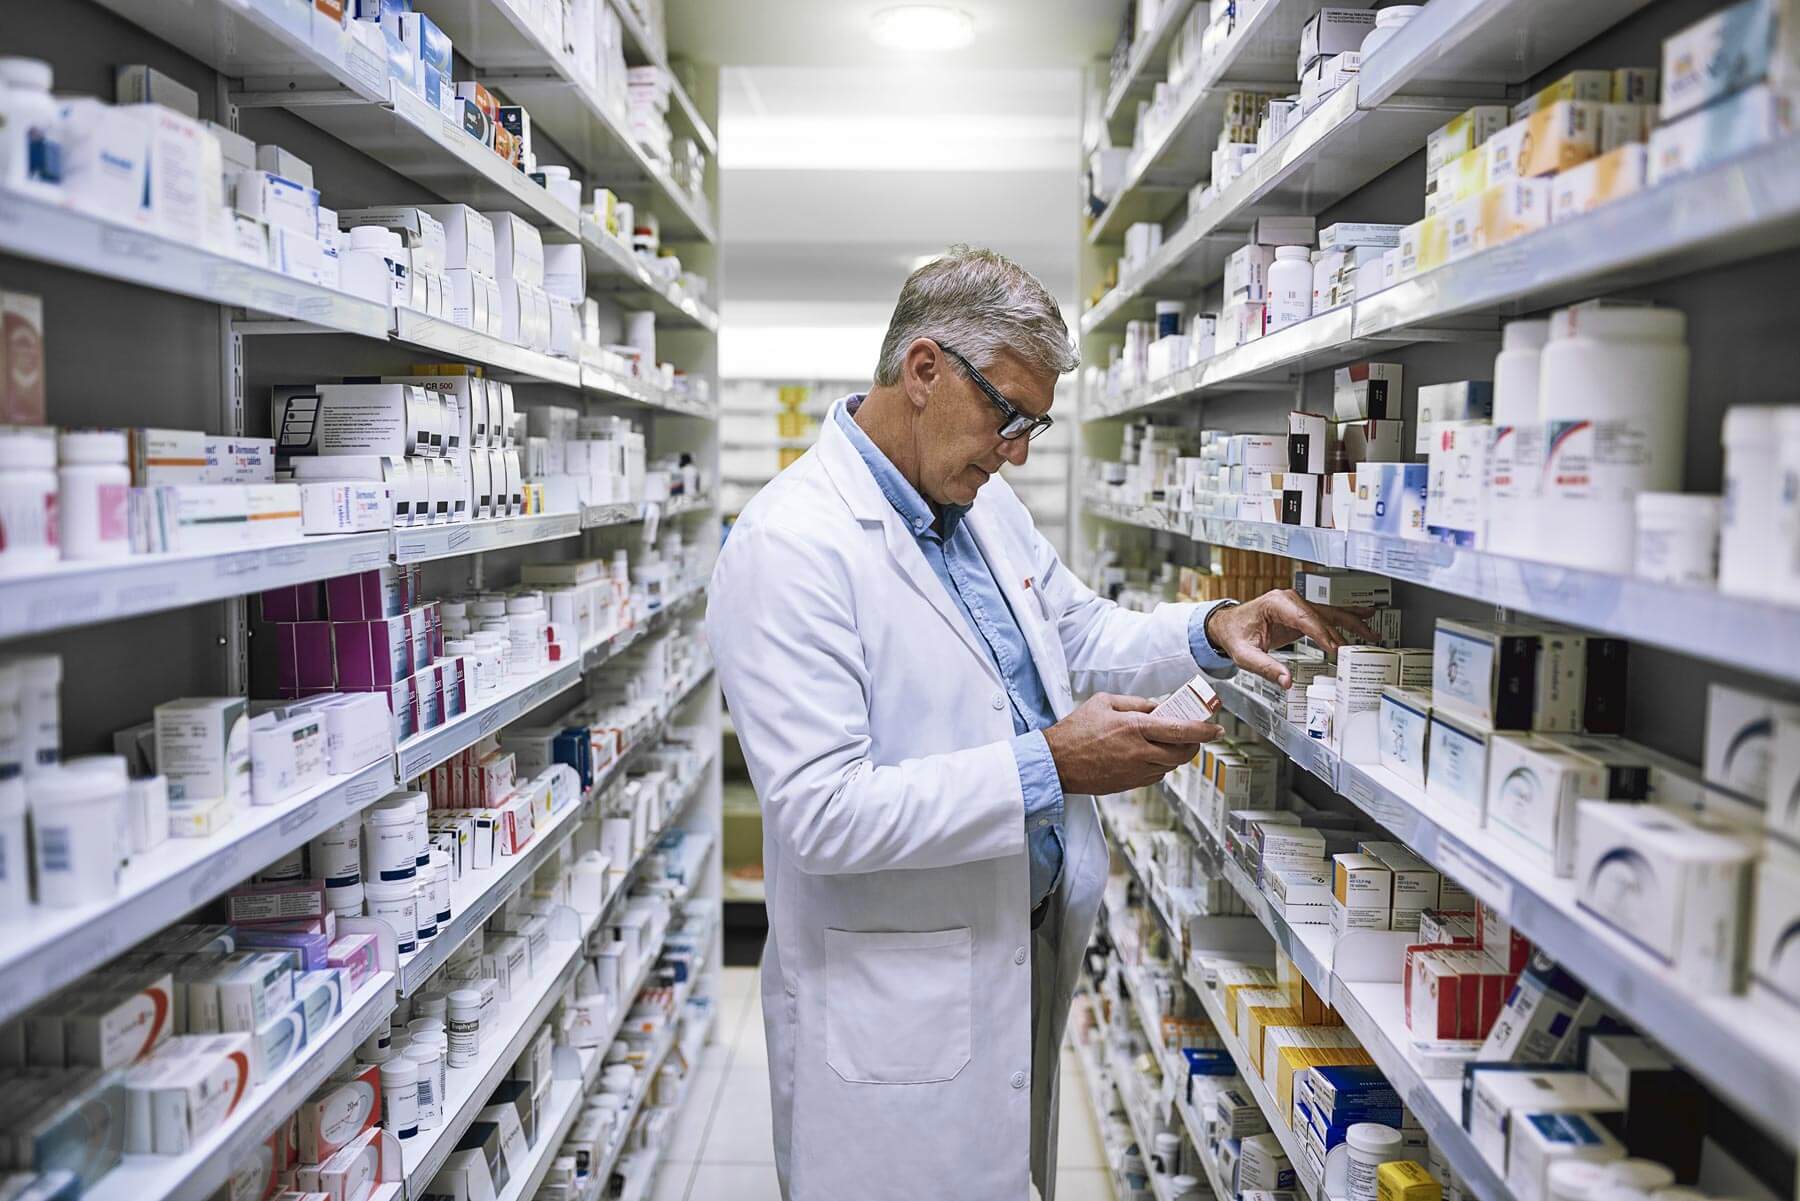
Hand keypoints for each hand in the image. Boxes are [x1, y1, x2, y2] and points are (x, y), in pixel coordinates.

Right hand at [1042, 693, 1221, 794]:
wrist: (1056, 763)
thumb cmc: (1075, 731)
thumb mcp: (1104, 702)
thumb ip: (1135, 703)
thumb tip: (1157, 707)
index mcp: (1135, 728)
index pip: (1181, 731)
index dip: (1204, 730)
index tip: (1216, 728)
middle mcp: (1140, 752)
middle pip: (1183, 752)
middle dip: (1195, 744)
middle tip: (1196, 734)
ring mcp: (1136, 772)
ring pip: (1172, 765)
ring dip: (1177, 754)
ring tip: (1169, 742)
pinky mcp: (1130, 784)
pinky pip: (1156, 776)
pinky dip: (1161, 765)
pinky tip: (1150, 755)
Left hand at [1205, 589, 1377, 688]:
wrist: (1227, 625)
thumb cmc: (1234, 635)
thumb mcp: (1245, 655)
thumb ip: (1265, 667)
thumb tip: (1286, 681)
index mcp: (1276, 604)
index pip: (1305, 620)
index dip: (1322, 635)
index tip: (1335, 648)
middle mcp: (1289, 600)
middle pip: (1322, 615)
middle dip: (1345, 629)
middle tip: (1364, 642)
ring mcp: (1297, 604)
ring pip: (1329, 613)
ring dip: (1352, 622)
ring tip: (1372, 632)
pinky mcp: (1301, 612)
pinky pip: (1326, 615)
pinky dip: (1345, 617)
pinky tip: (1365, 615)